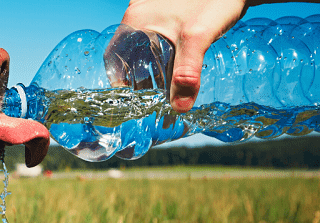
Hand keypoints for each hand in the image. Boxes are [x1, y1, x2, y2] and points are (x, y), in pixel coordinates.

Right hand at [119, 0, 246, 111]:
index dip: (119, 80)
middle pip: (129, 53)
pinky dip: (162, 54)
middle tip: (151, 96)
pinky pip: (155, 37)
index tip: (131, 98)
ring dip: (151, 65)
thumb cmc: (214, 0)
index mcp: (135, 21)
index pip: (114, 57)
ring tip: (165, 84)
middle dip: (138, 76)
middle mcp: (138, 14)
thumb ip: (187, 74)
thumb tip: (179, 107)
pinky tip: (176, 63)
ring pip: (143, 46)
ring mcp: (152, 11)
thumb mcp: (198, 39)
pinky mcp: (166, 11)